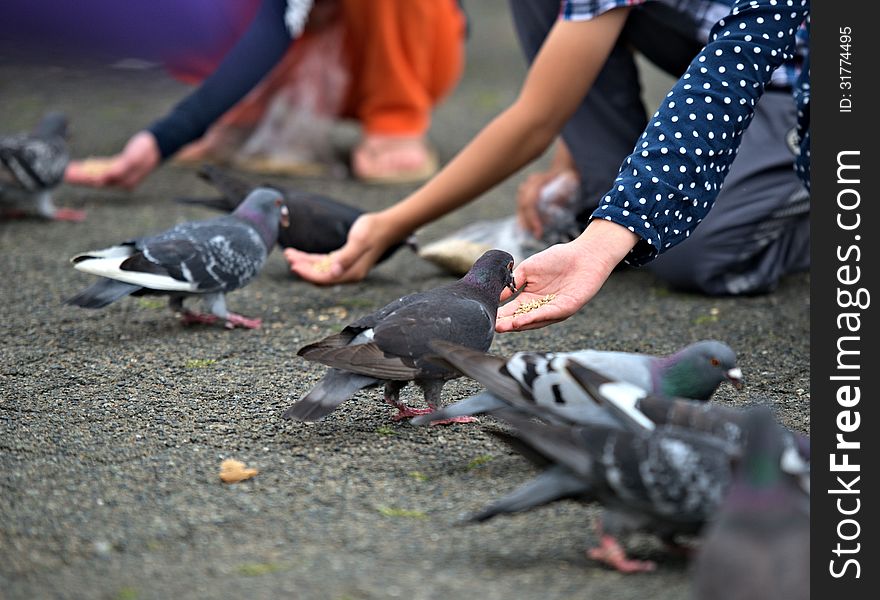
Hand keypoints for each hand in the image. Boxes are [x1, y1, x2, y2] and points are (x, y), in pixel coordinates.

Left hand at [65, 131, 159, 189]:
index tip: (68, 176)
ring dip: (84, 172)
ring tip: (69, 170)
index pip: (98, 181)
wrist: (157, 143)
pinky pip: (103, 169)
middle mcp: (122, 181)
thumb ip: (118, 170)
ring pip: (97, 174)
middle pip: (95, 180)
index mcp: (124, 182)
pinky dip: (92, 167)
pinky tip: (83, 166)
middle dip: (80, 177)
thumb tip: (101, 180)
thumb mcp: (132, 159)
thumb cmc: (145, 150)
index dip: (82, 178)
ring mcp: (121, 175)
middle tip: (62, 174)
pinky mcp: (121, 167)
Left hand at [284, 212, 401, 283]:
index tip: (294, 266)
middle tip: (288, 257)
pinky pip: (324, 263)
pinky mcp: (343, 260)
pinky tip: (299, 254)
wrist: (385, 226)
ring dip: (304, 263)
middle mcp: (347, 274)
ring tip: (289, 254)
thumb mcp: (359, 242)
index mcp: (352, 273)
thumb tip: (333, 272)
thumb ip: (346, 257)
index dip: (308, 274)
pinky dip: (311, 260)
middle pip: (320, 277)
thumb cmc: (373, 231)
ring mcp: (345, 268)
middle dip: (302, 269)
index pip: (325, 279)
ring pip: (320, 270)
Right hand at [496, 219, 637, 331]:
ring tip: (502, 327)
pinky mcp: (566, 308)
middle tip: (491, 327)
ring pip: (533, 321)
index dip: (501, 314)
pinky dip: (533, 318)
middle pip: (521, 319)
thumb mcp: (528, 269)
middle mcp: (541, 308)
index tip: (487, 317)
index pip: (513, 310)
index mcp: (531, 299)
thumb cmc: (558, 259)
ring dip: (517, 325)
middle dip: (506, 324)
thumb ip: (513, 282)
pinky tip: (520, 321)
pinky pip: (548, 315)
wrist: (584, 254)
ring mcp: (554, 310)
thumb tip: (495, 294)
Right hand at [516, 140, 577, 238]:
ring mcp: (525, 188)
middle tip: (538, 234)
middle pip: (523, 206)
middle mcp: (528, 184)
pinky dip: (525, 219)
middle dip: (530, 223)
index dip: (533, 217)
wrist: (563, 168)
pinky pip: (522, 209)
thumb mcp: (570, 182)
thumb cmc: (567, 176)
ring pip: (520, 208)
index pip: (530, 201)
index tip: (539, 230)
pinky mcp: (524, 194)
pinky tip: (531, 228)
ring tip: (537, 232)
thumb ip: (563, 193)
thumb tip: (554, 206)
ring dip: (526, 222)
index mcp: (538, 180)